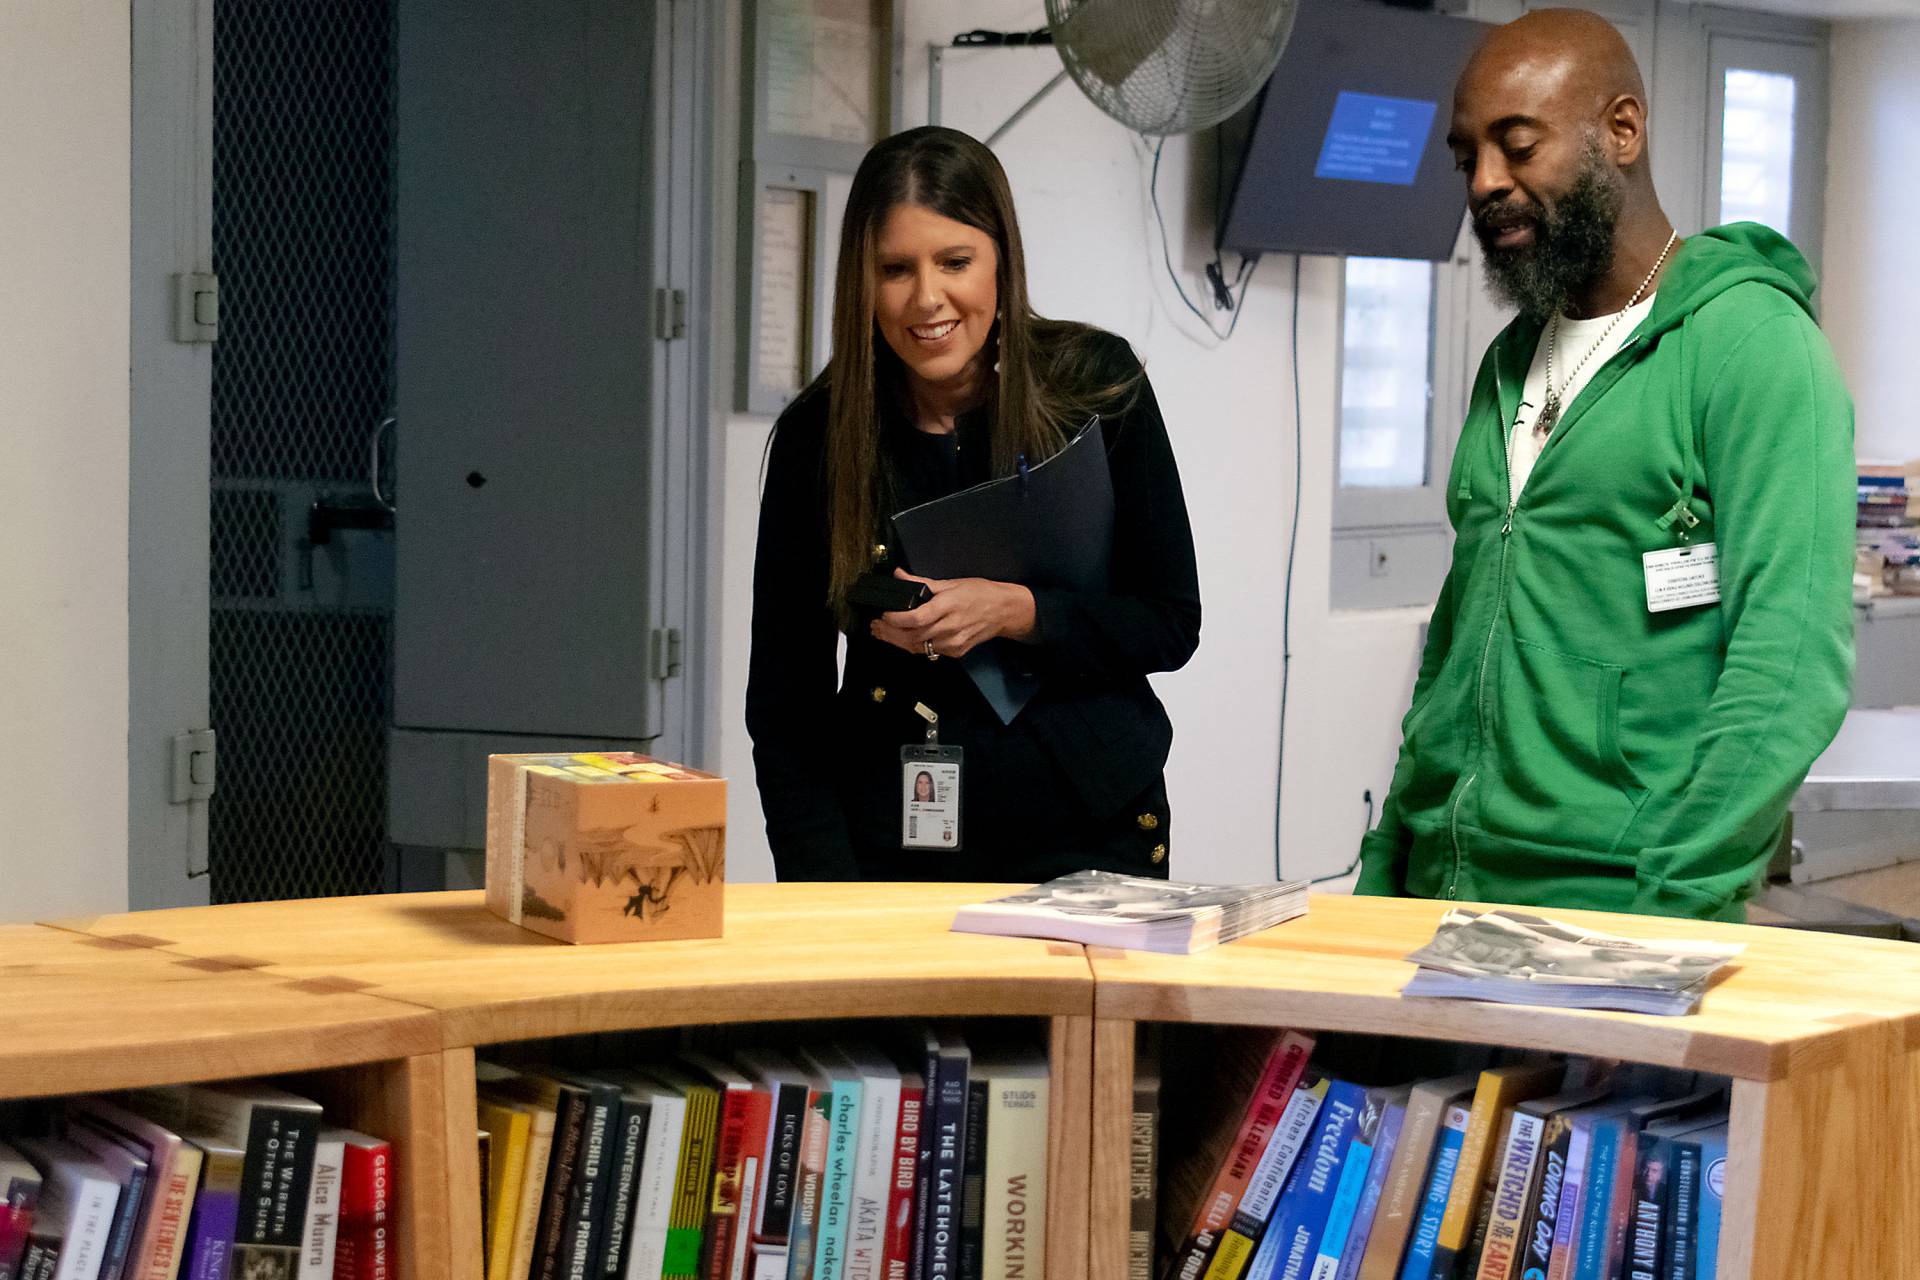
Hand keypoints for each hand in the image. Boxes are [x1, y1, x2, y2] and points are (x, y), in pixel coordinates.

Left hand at [869, 569, 1035, 658]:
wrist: (1003, 611)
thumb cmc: (979, 593)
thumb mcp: (951, 582)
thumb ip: (922, 582)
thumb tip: (899, 574)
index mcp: (948, 606)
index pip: (916, 618)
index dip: (896, 619)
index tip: (883, 615)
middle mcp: (950, 627)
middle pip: (913, 636)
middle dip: (890, 633)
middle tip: (875, 627)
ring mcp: (954, 642)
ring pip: (919, 647)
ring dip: (898, 642)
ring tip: (882, 634)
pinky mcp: (956, 652)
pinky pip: (930, 652)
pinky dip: (913, 646)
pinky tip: (902, 639)